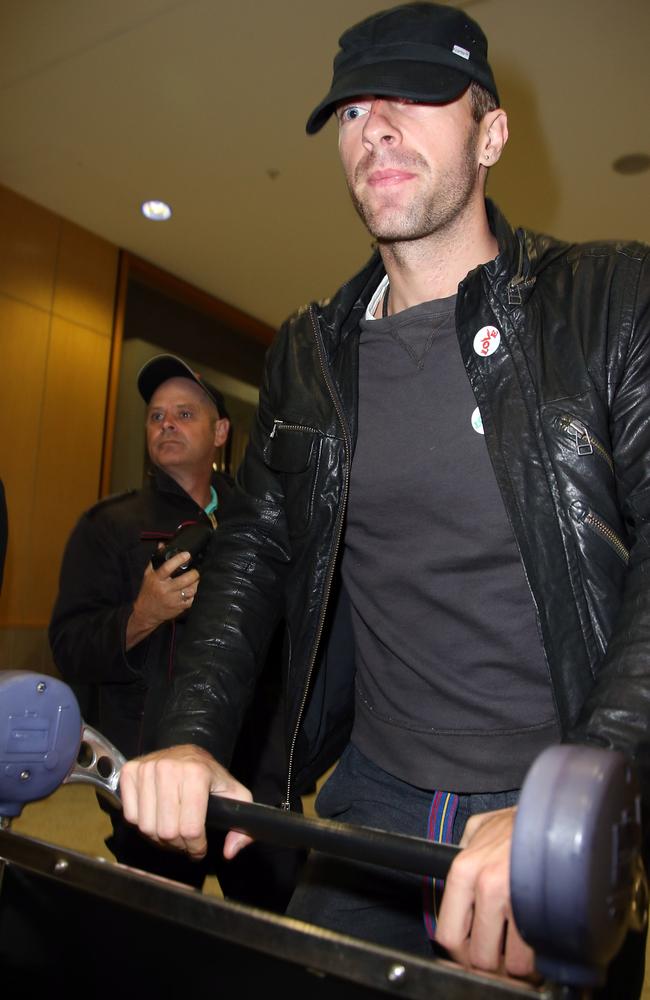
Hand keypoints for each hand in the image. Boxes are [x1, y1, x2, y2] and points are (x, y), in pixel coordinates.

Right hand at [120, 744, 253, 860]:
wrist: (187, 751)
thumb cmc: (210, 776)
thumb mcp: (236, 795)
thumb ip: (242, 826)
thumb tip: (229, 852)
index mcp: (196, 773)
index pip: (190, 828)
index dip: (196, 846)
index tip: (199, 847)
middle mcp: (168, 768)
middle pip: (167, 831)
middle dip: (179, 845)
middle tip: (185, 841)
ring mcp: (146, 769)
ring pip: (147, 827)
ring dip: (160, 838)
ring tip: (172, 830)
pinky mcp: (130, 772)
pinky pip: (131, 816)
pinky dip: (143, 824)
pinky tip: (157, 817)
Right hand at [126, 549, 199, 648]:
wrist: (146, 613)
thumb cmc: (148, 591)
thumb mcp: (148, 575)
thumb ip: (156, 560)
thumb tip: (162, 544)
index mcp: (156, 579)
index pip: (167, 567)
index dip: (178, 560)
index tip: (187, 554)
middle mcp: (165, 590)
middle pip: (184, 580)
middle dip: (194, 573)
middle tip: (196, 570)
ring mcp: (173, 600)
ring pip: (191, 590)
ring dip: (196, 584)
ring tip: (196, 580)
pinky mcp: (178, 608)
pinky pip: (191, 600)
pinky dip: (194, 594)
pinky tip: (192, 590)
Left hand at [434, 806, 535, 979]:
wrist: (556, 813)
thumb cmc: (518, 822)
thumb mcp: (478, 827)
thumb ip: (461, 853)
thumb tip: (454, 881)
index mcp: (464, 870)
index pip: (448, 934)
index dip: (459, 953)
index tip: (470, 953)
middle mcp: (486, 885)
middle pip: (479, 956)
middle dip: (490, 964)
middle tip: (499, 957)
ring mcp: (515, 898)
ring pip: (510, 964)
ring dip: (516, 966)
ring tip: (521, 953)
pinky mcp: (544, 908)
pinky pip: (537, 958)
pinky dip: (538, 962)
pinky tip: (538, 947)